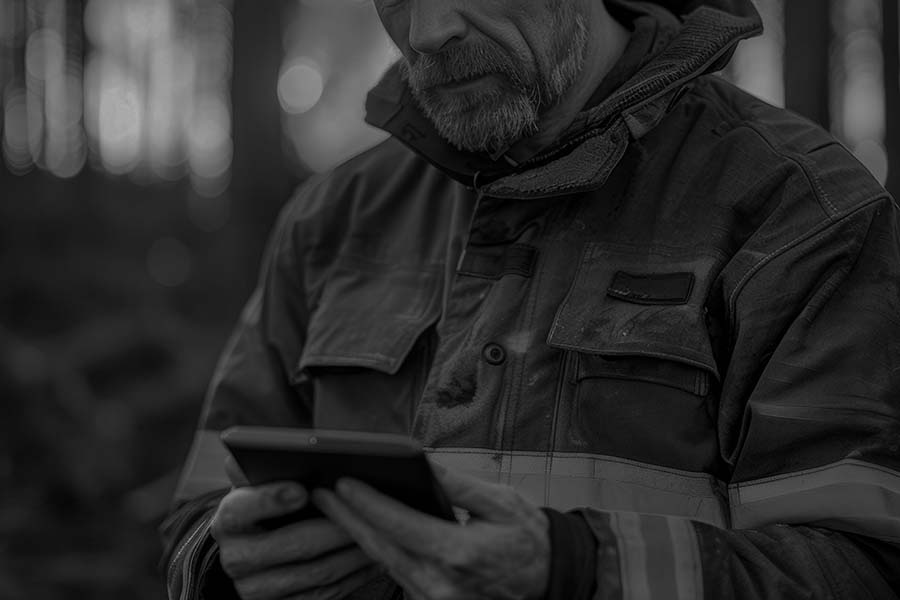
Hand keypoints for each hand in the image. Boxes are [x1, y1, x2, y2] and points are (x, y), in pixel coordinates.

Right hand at [210, 478, 382, 599]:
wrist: (263, 544)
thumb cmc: (274, 500)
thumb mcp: (264, 480)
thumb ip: (266, 463)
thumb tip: (270, 445)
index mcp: (229, 519)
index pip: (242, 508)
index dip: (272, 498)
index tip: (302, 489)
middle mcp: (237, 558)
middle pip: (291, 544)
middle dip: (333, 527)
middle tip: (363, 512)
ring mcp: (257, 589)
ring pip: (315, 573)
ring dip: (352, 553)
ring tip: (380, 533)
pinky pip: (324, 596)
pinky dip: (353, 576)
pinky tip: (374, 558)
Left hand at [312, 468, 549, 599]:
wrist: (550, 580)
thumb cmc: (528, 538)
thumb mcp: (500, 502)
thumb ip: (457, 484)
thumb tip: (422, 462)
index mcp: (459, 553)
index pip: (399, 525)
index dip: (367, 502)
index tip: (342, 482)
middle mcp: (441, 584)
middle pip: (380, 548)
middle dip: (346, 519)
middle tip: (320, 493)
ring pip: (384, 564)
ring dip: (357, 535)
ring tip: (333, 507)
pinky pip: (397, 577)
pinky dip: (379, 552)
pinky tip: (363, 531)